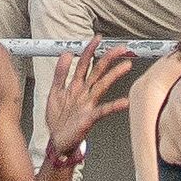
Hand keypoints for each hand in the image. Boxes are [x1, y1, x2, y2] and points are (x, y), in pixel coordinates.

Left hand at [37, 37, 135, 157]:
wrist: (57, 141)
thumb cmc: (58, 119)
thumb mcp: (55, 91)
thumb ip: (60, 73)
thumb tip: (66, 53)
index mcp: (75, 86)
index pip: (84, 64)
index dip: (90, 50)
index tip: (97, 39)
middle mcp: (84, 93)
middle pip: (98, 71)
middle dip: (109, 58)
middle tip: (121, 48)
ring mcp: (89, 104)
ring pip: (103, 86)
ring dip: (114, 75)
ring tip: (126, 66)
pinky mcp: (90, 117)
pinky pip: (104, 110)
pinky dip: (115, 106)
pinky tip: (125, 102)